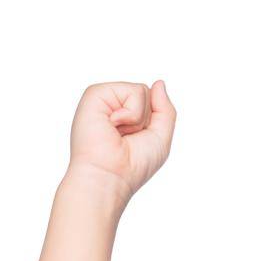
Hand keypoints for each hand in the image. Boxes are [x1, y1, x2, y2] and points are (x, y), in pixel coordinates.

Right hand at [68, 80, 175, 202]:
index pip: (151, 102)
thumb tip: (159, 83)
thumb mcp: (160, 138)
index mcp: (126, 117)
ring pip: (142, 90)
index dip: (152, 123)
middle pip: (147, 93)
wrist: (110, 178)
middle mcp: (114, 106)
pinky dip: (130, 114)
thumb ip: (165, 109)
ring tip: (119, 134)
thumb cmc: (132, 167)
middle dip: (146, 120)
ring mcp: (105, 99)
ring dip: (138, 118)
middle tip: (127, 139)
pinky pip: (132, 91)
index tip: (136, 142)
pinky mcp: (96, 94)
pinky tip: (113, 126)